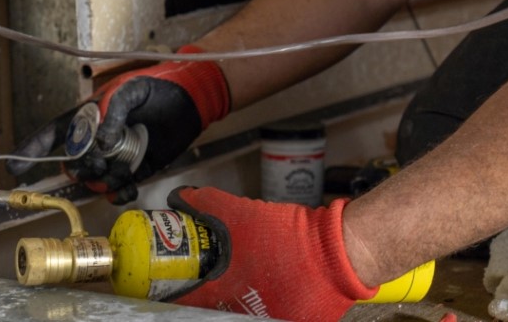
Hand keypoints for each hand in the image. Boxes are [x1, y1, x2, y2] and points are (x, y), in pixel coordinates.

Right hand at [6, 46, 229, 203]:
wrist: (190, 103)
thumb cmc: (157, 88)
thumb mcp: (131, 90)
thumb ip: (112, 112)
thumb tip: (101, 143)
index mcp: (88, 118)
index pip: (53, 134)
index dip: (32, 151)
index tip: (16, 169)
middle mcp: (96, 141)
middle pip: (72, 165)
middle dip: (83, 169)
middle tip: (103, 161)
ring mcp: (113, 158)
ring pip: (94, 181)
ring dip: (105, 181)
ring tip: (126, 169)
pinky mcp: (133, 171)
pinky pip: (116, 192)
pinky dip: (119, 194)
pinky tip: (129, 187)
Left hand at [167, 186, 376, 320]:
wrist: (335, 251)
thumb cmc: (289, 234)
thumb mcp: (240, 211)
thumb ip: (207, 203)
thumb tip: (183, 198)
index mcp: (226, 288)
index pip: (189, 299)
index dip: (179, 291)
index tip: (172, 284)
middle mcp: (243, 311)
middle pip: (214, 308)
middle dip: (210, 296)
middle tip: (206, 283)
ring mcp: (268, 321)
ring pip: (239, 313)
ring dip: (235, 301)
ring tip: (239, 286)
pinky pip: (268, 316)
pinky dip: (263, 306)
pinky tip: (266, 292)